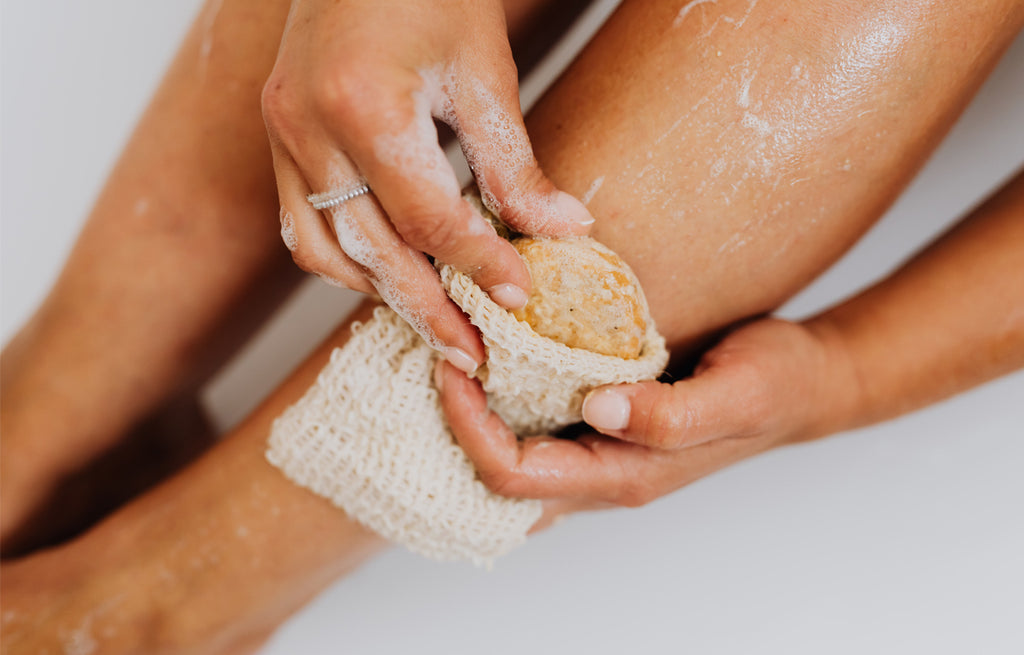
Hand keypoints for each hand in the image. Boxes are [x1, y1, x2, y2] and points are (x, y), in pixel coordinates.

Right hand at [262, 0, 593, 372]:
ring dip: (381, 292)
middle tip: (471, 353)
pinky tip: (387, 274)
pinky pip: (302, 226)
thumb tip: (561, 233)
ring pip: (323, 250)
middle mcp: (307, 127)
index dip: (478, 264)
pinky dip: (345, 261)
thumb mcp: (484, 73)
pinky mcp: (276, 136)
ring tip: (434, 323)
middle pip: (370, 250)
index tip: (520, 300)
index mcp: (365, 104)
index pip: (427, 217)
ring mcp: (281, 134)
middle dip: (426, 309)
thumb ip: (515, 164)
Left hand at [436, 318, 856, 511]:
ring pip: (511, 456)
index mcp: (623, 475)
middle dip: (456, 422)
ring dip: (473, 414)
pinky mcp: (603, 428)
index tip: (452, 363)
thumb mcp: (738, 394)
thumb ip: (672, 415)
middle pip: (497, 474)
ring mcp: (600, 454)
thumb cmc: (777, 386)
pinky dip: (503, 401)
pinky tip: (493, 358)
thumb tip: (598, 409)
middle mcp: (602, 473)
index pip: (514, 473)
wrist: (805, 384)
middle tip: (441, 353)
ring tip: (454, 351)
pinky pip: (535, 429)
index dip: (468, 428)